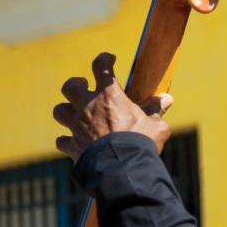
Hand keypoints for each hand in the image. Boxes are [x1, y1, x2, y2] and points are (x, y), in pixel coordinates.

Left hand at [54, 52, 173, 162]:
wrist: (121, 168)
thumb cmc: (140, 142)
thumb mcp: (155, 125)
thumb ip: (156, 111)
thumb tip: (166, 99)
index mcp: (109, 95)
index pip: (101, 66)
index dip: (104, 59)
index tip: (109, 59)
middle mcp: (88, 107)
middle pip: (70, 86)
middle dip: (76, 85)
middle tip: (85, 89)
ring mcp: (77, 126)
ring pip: (60, 110)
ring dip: (67, 111)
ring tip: (77, 115)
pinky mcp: (72, 146)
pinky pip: (62, 140)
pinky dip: (67, 141)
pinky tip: (75, 143)